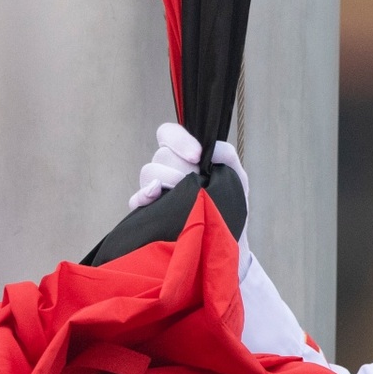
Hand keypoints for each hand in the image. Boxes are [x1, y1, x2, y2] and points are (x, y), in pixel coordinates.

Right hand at [129, 123, 249, 209]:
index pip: (168, 134)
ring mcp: (156, 191)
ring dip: (166, 179)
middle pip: (161, 155)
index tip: (197, 156)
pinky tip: (156, 200)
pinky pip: (136, 199)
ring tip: (183, 195)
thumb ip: (227, 155)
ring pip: (149, 172)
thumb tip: (210, 149)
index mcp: (184, 158)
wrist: (225, 239)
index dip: (179, 140)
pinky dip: (143, 197)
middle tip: (196, 182)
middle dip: (180, 167)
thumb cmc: (228, 206)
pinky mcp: (149, 212)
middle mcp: (167, 170)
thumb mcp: (236, 177)